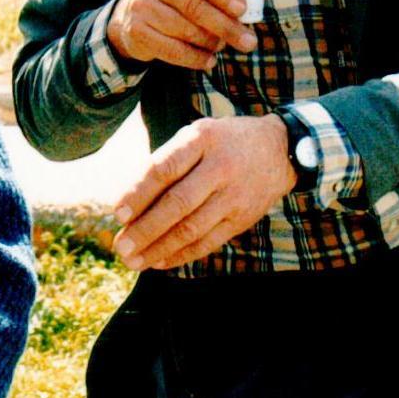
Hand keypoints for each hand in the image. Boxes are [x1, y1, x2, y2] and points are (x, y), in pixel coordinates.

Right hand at [106, 0, 254, 70]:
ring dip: (211, 43)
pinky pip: (172, 50)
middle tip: (248, 42)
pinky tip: (209, 60)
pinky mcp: (135, 31)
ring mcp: (139, 5)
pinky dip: (195, 58)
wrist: (132, 13)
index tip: (242, 10)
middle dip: (225, 26)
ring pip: (184, 30)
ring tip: (223, 47)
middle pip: (193, 5)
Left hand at [113, 115, 295, 270]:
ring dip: (159, 248)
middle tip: (120, 247)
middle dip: (146, 229)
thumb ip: (166, 161)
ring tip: (134, 261)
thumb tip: (128, 201)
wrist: (280, 149)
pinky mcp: (242, 219)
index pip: (166, 169)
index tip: (118, 213)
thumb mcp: (197, 135)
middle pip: (178, 203)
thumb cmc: (223, 142)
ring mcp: (234, 196)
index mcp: (202, 139)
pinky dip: (182, 256)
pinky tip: (159, 262)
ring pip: (192, 229)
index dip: (139, 192)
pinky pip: (209, 242)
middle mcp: (221, 167)